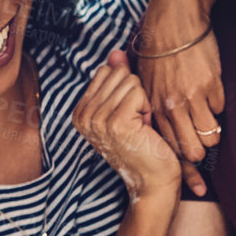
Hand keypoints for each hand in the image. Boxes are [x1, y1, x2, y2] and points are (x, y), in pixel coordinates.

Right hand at [72, 51, 179, 198]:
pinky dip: (148, 108)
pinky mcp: (115, 122)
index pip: (106, 72)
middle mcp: (84, 115)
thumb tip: (115, 52)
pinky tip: (146, 129)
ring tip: (141, 127)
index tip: (130, 117)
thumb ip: (118, 79)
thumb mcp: (127, 109)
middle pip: (118, 74)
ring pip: (129, 81)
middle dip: (136, 95)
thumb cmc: (145, 147)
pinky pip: (138, 92)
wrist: (154, 183)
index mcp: (81, 112)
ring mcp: (97, 119)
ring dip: (144, 103)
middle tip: (138, 123)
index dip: (126, 90)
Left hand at [138, 0, 226, 197]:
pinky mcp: (211, 84)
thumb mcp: (144, 79)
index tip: (196, 189)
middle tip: (203, 146)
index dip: (184, 172)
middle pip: (193, 149)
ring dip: (213, 131)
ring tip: (209, 120)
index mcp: (152, 107)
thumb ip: (149, 107)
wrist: (175, 17)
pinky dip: (218, 104)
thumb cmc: (158, 49)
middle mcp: (170, 106)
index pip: (168, 149)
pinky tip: (211, 91)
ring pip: (211, 134)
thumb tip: (156, 133)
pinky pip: (220, 108)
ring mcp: (191, 96)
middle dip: (200, 153)